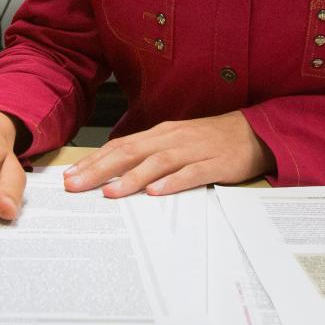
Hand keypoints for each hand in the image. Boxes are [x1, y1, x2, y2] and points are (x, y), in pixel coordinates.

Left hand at [63, 111, 272, 197]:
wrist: (253, 132)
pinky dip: (172, 182)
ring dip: (131, 177)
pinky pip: (191, 173)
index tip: (71, 175)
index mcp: (160, 134)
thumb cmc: (210, 140)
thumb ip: (149, 154)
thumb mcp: (175, 142)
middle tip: (75, 185)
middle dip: (100, 169)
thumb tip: (115, 170)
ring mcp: (193, 150)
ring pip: (157, 162)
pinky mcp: (215, 163)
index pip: (120, 146)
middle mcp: (172, 138)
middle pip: (130, 152)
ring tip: (110, 192)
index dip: (94, 161)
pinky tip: (156, 192)